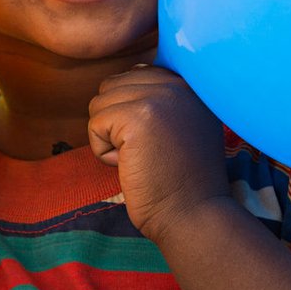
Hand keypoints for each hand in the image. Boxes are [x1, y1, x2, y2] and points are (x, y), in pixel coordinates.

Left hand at [88, 66, 228, 242]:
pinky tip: (134, 166)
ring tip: (143, 159)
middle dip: (118, 125)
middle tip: (151, 154)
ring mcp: (158, 97)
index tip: (161, 144)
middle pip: (113, 87)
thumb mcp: (187, 125)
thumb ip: (165, 97)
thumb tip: (132, 72)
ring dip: (111, 139)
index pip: (136, 76)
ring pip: (99, 105)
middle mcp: (177, 83)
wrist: (195, 217)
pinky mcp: (136, 117)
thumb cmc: (184, 182)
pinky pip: (95, 125)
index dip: (133, 115)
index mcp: (190, 84)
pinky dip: (104, 153)